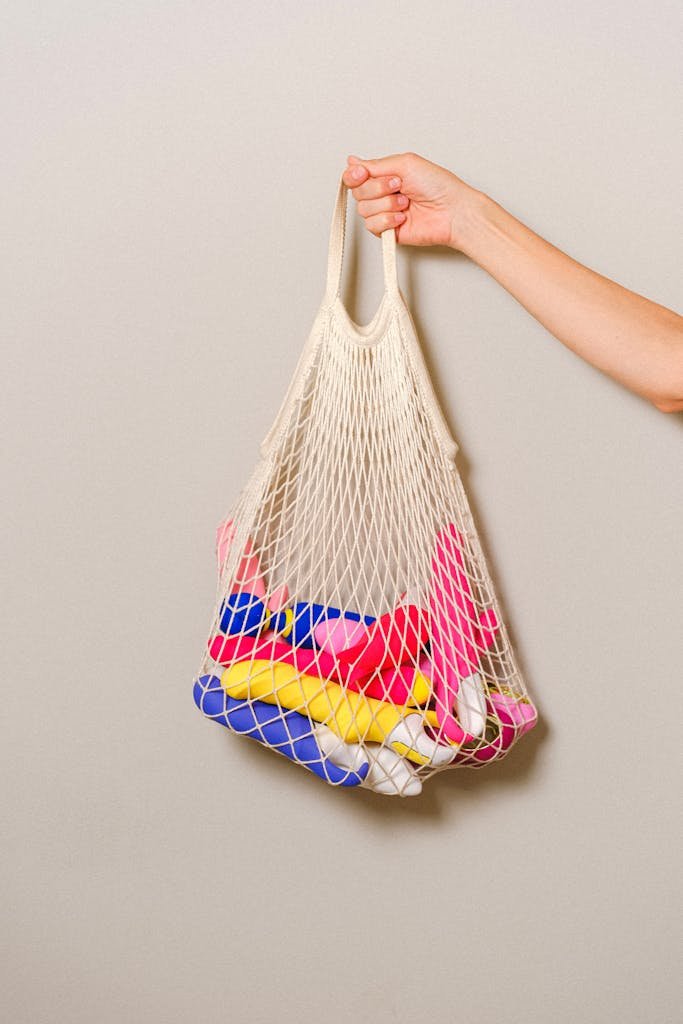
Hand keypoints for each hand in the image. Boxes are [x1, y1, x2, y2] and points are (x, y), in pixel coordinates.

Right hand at [342, 151, 479, 249]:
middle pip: (358, 193)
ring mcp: (385, 213)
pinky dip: (388, 220)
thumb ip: (375, 164)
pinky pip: (372, 226)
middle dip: (377, 189)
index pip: (355, 176)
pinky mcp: (389, 231)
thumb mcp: (405, 163)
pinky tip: (403, 217)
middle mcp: (383, 194)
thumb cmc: (438, 186)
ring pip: (364, 210)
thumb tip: (352, 162)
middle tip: (398, 186)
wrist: (452, 212)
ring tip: (406, 203)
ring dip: (386, 204)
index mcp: (386, 176)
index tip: (362, 173)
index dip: (354, 176)